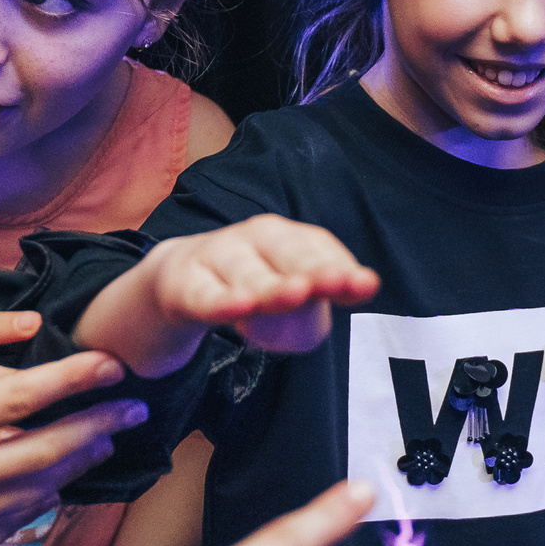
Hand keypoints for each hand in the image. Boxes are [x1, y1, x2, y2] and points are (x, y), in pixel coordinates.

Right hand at [0, 313, 141, 545]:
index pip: (15, 401)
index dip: (70, 380)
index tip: (111, 363)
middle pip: (43, 451)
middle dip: (96, 426)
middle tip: (137, 407)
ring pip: (32, 492)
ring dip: (76, 464)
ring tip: (106, 443)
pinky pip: (5, 525)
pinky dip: (39, 503)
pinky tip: (48, 494)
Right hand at [140, 215, 380, 357]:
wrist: (179, 281)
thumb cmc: (249, 287)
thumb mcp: (285, 297)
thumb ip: (316, 308)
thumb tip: (344, 304)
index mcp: (286, 237)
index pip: (317, 246)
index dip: (341, 265)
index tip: (365, 285)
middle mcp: (254, 238)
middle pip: (287, 254)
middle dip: (314, 269)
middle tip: (337, 283)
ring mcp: (218, 257)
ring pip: (248, 275)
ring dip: (272, 286)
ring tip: (297, 294)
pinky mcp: (184, 284)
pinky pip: (205, 295)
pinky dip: (222, 301)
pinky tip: (240, 306)